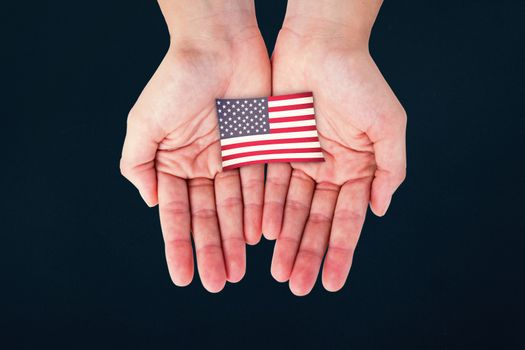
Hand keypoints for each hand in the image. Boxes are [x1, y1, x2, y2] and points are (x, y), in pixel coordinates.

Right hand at [120, 1, 269, 291]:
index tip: (183, 277)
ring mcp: (231, 158)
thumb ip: (138, 165)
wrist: (219, 45)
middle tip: (217, 283)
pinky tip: (259, 236)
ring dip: (236, 238)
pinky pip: (260, 185)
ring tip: (238, 270)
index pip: (176, 214)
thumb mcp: (144, 124)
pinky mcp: (259, 148)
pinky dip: (259, 210)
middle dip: (211, 250)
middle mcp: (202, 165)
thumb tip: (150, 204)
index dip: (179, 246)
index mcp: (173, 162)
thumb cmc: (177, 80)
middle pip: (207, 217)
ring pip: (235, 207)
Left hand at [263, 1, 406, 294]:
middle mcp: (328, 169)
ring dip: (285, 240)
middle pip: (316, 221)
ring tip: (278, 271)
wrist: (320, 44)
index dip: (340, 252)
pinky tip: (262, 235)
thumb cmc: (359, 80)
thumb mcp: (388, 126)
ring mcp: (300, 160)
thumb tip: (380, 211)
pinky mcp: (273, 148)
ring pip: (290, 209)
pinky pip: (268, 184)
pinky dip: (265, 209)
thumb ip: (390, 170)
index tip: (332, 283)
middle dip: (308, 253)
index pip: (348, 220)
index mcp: (357, 168)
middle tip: (299, 286)